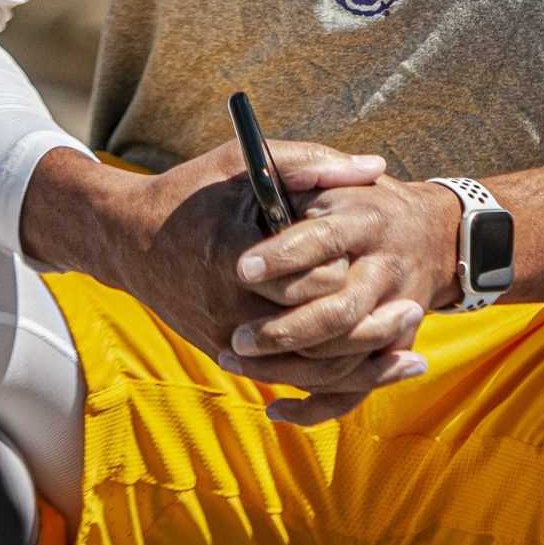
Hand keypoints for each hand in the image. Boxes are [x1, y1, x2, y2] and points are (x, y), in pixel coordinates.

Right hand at [22, 141, 383, 374]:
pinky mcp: (225, 355)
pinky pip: (286, 378)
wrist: (129, 240)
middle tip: (414, 309)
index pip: (311, 278)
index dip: (350, 271)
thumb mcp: (246, 163)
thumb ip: (310, 162)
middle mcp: (230, 305)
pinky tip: (369, 371)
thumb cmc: (195, 192)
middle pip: (315, 329)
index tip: (381, 262)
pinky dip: (331, 382)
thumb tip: (374, 165)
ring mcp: (226, 338)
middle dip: (367, 323)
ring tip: (410, 351)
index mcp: (238, 253)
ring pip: (306, 368)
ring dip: (362, 364)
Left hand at [223, 174, 462, 423]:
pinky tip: (275, 407)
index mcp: (368, 220)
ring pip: (344, 356)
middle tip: (236, 337)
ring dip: (287, 368)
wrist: (436, 235)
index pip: (325, 242)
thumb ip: (304, 170)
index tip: (242, 268)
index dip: (285, 255)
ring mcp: (395, 313)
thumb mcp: (340, 178)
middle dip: (284, 331)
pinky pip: (356, 388)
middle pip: (339, 311)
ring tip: (233, 360)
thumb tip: (257, 179)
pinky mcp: (394, 346)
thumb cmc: (367, 202)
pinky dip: (316, 406)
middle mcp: (386, 269)